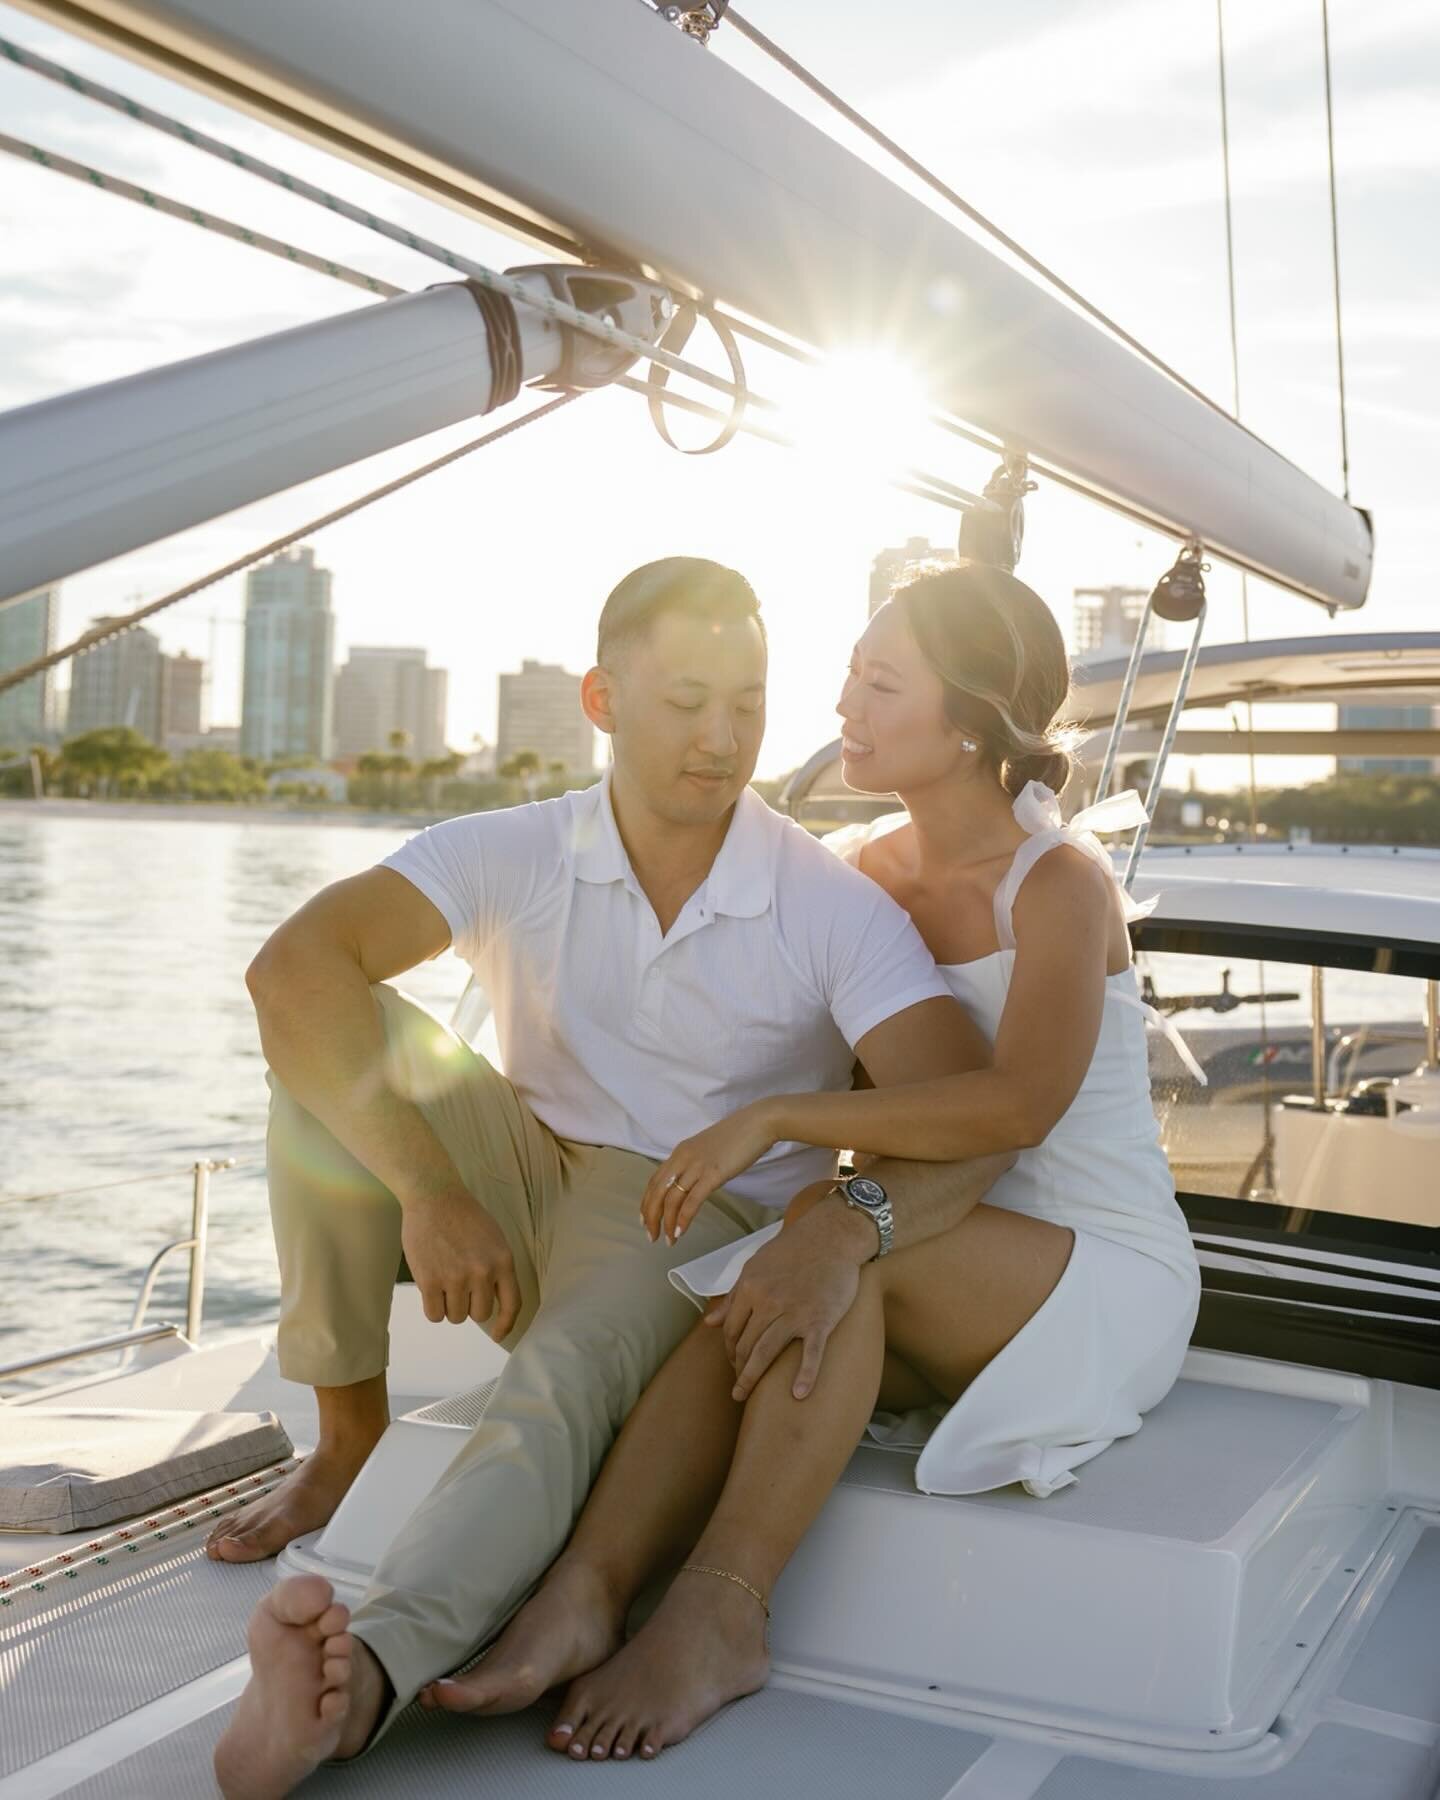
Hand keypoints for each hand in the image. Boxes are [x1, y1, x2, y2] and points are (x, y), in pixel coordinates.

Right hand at [400, 1191, 521, 1338]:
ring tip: (443, 1281)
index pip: (511, 1305)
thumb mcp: (494, 1239)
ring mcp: (456, 1278)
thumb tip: (493, 1300)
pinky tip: (430, 1289)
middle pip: (479, 1314)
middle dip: (468, 1306)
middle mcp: (482, 1273)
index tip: (497, 1334)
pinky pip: (434, 1315)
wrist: (434, 1196)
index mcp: (503, 1261)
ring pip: (455, 1316)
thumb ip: (497, 1268)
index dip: (505, 1325)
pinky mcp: (430, 1281)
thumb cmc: (463, 1215)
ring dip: (448, 1305)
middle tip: (458, 1286)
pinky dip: (432, 1307)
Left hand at [640, 1101, 780, 1243]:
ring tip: (669, 1240)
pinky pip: (692, 1201)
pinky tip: (681, 1231)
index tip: (646, 1220)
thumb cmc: (739, 1136)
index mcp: (680, 1152)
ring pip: (672, 1199)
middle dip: (651, 1217)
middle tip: (652, 1236)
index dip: (647, 1203)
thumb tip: (693, 1183)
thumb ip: (696, 1164)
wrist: (758, 1122)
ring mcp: (697, 1166)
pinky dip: (683, 1219)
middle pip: (657, 1192)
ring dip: (667, 1223)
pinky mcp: (713, 1174)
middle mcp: (683, 1158)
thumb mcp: (708, 1149)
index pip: (655, 1181)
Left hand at [703, 1201, 868, 1401]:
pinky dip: (805, 1375)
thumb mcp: (755, 1265)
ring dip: (752, 1378)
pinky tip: (797, 1394)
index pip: (732, 1329)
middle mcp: (768, 1301)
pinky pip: (810, 1353)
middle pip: (746, 1345)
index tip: (733, 1362)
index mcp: (750, 1287)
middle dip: (738, 1368)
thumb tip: (709, 1322)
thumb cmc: (793, 1249)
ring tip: (746, 1396)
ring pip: (766, 1352)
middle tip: (739, 1386)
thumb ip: (733, 1296)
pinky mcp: (821, 1320)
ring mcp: (795, 1312)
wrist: (832, 1235)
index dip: (729, 1350)